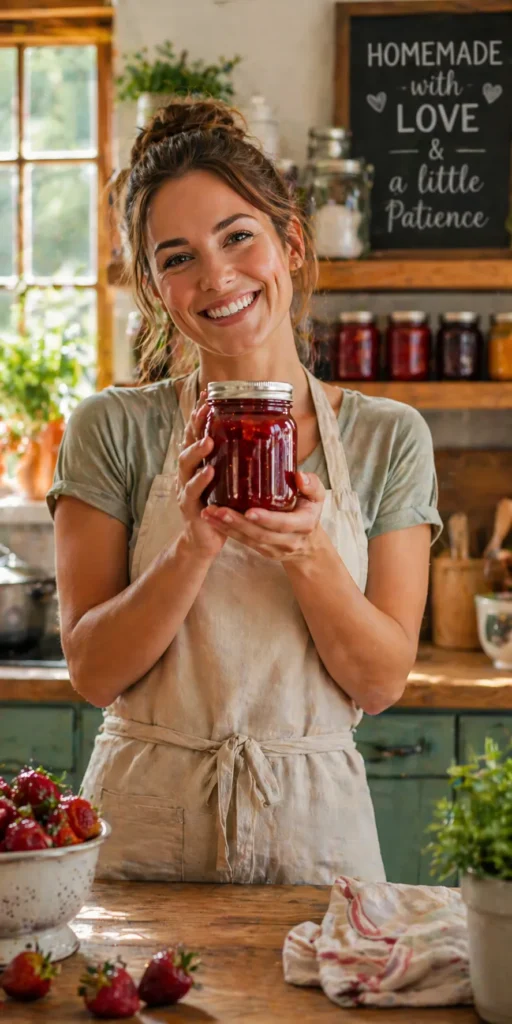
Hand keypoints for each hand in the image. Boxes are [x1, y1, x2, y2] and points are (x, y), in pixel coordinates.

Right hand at [177, 393, 225, 559]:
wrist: (206, 540)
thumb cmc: (222, 506)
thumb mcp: (231, 480)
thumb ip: (240, 461)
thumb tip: (268, 440)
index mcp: (200, 461)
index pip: (198, 431)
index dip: (200, 413)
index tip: (208, 394)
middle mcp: (188, 471)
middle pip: (187, 441)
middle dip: (195, 424)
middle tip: (205, 408)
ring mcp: (185, 488)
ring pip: (185, 464)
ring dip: (197, 450)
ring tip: (209, 440)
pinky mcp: (189, 507)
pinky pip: (191, 492)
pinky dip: (199, 481)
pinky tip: (209, 472)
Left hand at [200, 472, 325, 561]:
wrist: (309, 542)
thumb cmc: (309, 510)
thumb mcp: (318, 496)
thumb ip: (311, 484)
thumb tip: (299, 476)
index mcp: (304, 524)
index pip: (283, 524)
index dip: (266, 519)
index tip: (249, 511)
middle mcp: (289, 540)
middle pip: (261, 534)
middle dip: (238, 523)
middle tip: (219, 510)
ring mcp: (275, 548)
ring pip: (248, 540)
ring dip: (227, 528)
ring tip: (209, 514)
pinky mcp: (263, 551)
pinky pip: (243, 542)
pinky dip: (227, 531)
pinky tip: (212, 520)